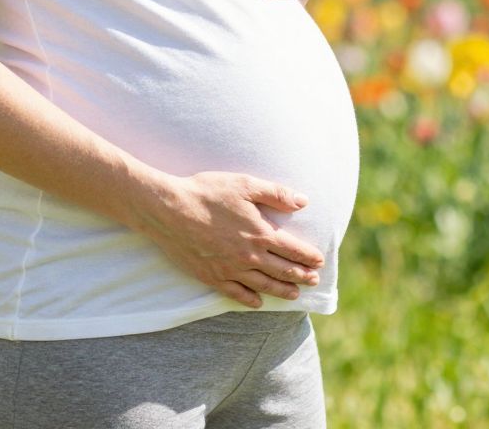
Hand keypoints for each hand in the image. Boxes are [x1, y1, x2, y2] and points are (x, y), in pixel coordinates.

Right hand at [129, 171, 324, 307]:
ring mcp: (230, 269)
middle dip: (301, 276)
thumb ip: (277, 194)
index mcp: (261, 233)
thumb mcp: (246, 185)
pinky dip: (250, 300)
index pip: (293, 249)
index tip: (319, 262)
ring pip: (263, 285)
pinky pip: (236, 293)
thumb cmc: (208, 192)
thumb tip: (304, 202)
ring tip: (294, 295)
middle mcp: (249, 255)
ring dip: (282, 290)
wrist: (169, 210)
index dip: (308, 257)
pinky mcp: (211, 277)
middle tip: (313, 281)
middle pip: (282, 270)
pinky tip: (258, 303)